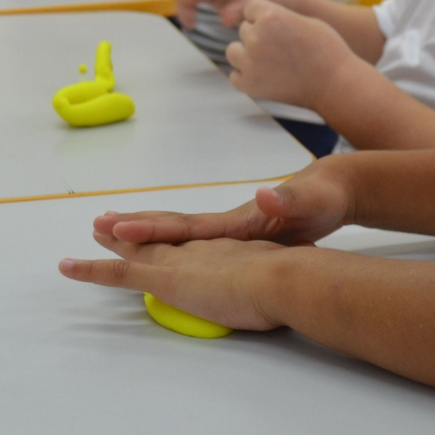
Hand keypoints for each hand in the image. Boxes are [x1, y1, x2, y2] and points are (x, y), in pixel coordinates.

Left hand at [59, 235, 290, 331]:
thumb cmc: (296, 278)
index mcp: (229, 245)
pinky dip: (93, 270)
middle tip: (113, 222)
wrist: (289, 275)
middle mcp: (202, 244)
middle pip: (163, 235)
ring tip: (94, 231)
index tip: (164, 229)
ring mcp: (182, 259)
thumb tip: (288, 279)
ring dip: (114, 240)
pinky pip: (121, 273)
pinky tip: (69, 267)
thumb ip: (278, 272)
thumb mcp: (289, 271)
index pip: (195, 238)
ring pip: (138, 248)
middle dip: (138, 229)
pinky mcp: (169, 277)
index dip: (175, 233)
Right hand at [95, 161, 353, 245]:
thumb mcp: (312, 202)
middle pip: (175, 223)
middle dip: (136, 225)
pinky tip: (163, 248)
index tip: (120, 228)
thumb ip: (289, 201)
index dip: (153, 228)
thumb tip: (265, 196)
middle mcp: (230, 220)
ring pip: (182, 230)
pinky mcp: (245, 235)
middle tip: (97, 224)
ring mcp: (235, 226)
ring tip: (115, 229)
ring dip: (148, 231)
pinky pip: (198, 240)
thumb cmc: (325, 198)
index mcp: (240, 218)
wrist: (337, 186)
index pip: (187, 225)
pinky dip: (173, 242)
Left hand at [227, 0, 361, 108]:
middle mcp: (256, 36)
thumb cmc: (325, 50)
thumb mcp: (303, 20)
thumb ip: (277, 17)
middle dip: (258, 36)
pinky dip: (246, 77)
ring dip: (246, 55)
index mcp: (270, 16)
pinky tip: (266, 76)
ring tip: (271, 62)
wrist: (335, 83)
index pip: (250, 8)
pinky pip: (235, 75)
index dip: (264, 17)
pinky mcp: (248, 84)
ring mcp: (250, 62)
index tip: (280, 29)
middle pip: (244, 30)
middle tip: (281, 49)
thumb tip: (258, 20)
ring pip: (233, 51)